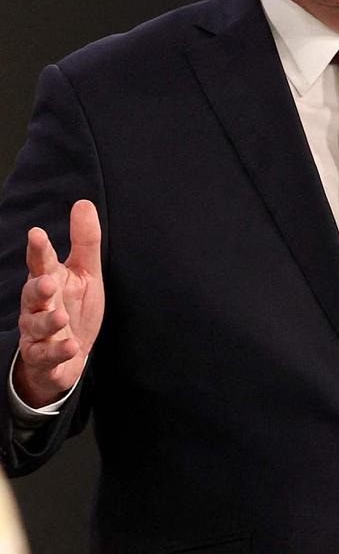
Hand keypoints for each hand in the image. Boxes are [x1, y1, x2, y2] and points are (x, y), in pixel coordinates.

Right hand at [13, 200, 104, 407]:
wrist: (66, 355)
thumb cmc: (73, 306)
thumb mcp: (85, 272)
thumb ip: (85, 240)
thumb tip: (83, 202)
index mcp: (49, 280)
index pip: (41, 262)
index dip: (38, 249)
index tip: (36, 233)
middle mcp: (38, 306)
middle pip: (32, 295)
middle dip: (37, 288)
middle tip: (48, 282)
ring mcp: (38, 334)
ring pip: (36, 327)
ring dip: (47, 322)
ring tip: (62, 318)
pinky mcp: (44, 358)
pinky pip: (47, 357)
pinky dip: (57, 353)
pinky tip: (71, 348)